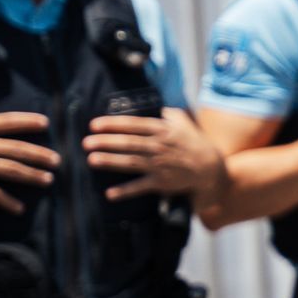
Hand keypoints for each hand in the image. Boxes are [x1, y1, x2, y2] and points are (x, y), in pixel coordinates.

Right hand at [0, 111, 57, 212]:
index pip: (7, 121)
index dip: (27, 121)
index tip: (46, 122)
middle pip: (18, 148)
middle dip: (40, 154)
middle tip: (58, 159)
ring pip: (13, 169)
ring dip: (33, 175)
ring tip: (49, 179)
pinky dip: (7, 202)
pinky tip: (19, 209)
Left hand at [83, 107, 226, 202]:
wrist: (211, 168)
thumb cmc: (194, 142)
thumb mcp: (183, 122)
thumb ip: (165, 113)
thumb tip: (149, 103)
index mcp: (164, 130)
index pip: (135, 125)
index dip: (114, 124)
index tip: (94, 124)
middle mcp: (161, 147)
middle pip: (129, 143)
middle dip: (107, 142)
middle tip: (86, 142)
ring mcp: (161, 165)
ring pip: (132, 162)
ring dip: (111, 161)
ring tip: (92, 159)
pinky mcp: (163, 183)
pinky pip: (141, 187)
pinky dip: (126, 191)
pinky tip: (110, 193)